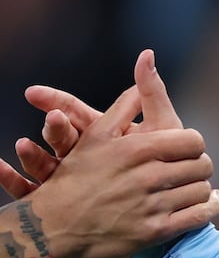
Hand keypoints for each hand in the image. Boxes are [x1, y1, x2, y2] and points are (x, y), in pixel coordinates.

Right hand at [0, 50, 180, 198]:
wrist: (164, 203)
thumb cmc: (164, 161)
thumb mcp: (157, 125)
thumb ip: (150, 95)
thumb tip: (148, 54)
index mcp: (101, 134)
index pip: (74, 112)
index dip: (56, 102)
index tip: (32, 93)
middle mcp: (83, 154)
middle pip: (62, 138)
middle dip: (54, 128)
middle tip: (50, 119)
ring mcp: (73, 179)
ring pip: (48, 166)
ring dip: (33, 156)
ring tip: (23, 146)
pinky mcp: (68, 202)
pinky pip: (35, 193)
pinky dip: (13, 183)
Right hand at [4, 50, 218, 257]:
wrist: (52, 227)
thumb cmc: (76, 176)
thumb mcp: (96, 135)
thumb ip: (125, 104)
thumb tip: (146, 64)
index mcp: (138, 149)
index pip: (193, 141)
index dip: (194, 144)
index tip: (187, 149)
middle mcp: (147, 176)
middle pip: (202, 165)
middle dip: (199, 165)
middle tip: (192, 167)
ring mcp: (151, 206)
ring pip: (202, 191)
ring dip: (202, 188)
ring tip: (195, 186)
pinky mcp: (154, 232)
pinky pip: (199, 217)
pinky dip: (210, 209)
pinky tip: (211, 203)